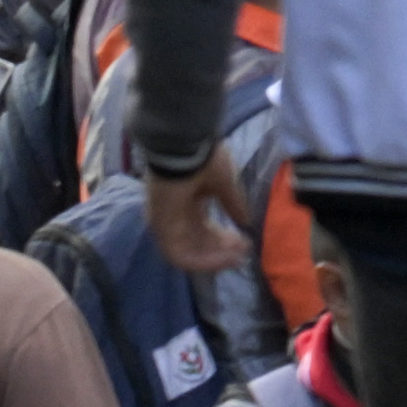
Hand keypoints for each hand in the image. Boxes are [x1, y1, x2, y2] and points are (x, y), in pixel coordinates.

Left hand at [143, 152, 254, 276]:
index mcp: (186, 202)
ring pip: (190, 252)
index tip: (244, 241)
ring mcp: (165, 223)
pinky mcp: (160, 229)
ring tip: (236, 258)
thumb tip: (246, 221)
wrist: (184, 146)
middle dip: (221, 249)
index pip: (204, 228)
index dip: (224, 238)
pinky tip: (224, 259)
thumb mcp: (224, 183)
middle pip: (197, 242)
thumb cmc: (202, 158)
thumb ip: (233, 204)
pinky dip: (202, 260)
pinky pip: (180, 255)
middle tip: (243, 251)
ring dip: (214, 258)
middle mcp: (174, 215)